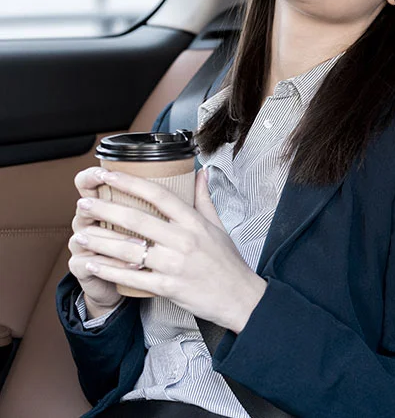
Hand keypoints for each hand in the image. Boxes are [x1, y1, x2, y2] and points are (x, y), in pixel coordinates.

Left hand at [74, 168, 267, 332]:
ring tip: (81, 234)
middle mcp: (184, 240)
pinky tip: (91, 264)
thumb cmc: (227, 262)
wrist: (239, 297)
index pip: (159, 195)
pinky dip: (108, 271)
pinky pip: (131, 278)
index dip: (130, 182)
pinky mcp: (168, 287)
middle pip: (137, 220)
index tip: (108, 175)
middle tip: (84, 204)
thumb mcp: (219, 226)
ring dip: (100, 241)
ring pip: (129, 249)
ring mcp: (175, 265)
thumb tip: (200, 173)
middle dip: (105, 210)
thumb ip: (204, 199)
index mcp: (194, 222)